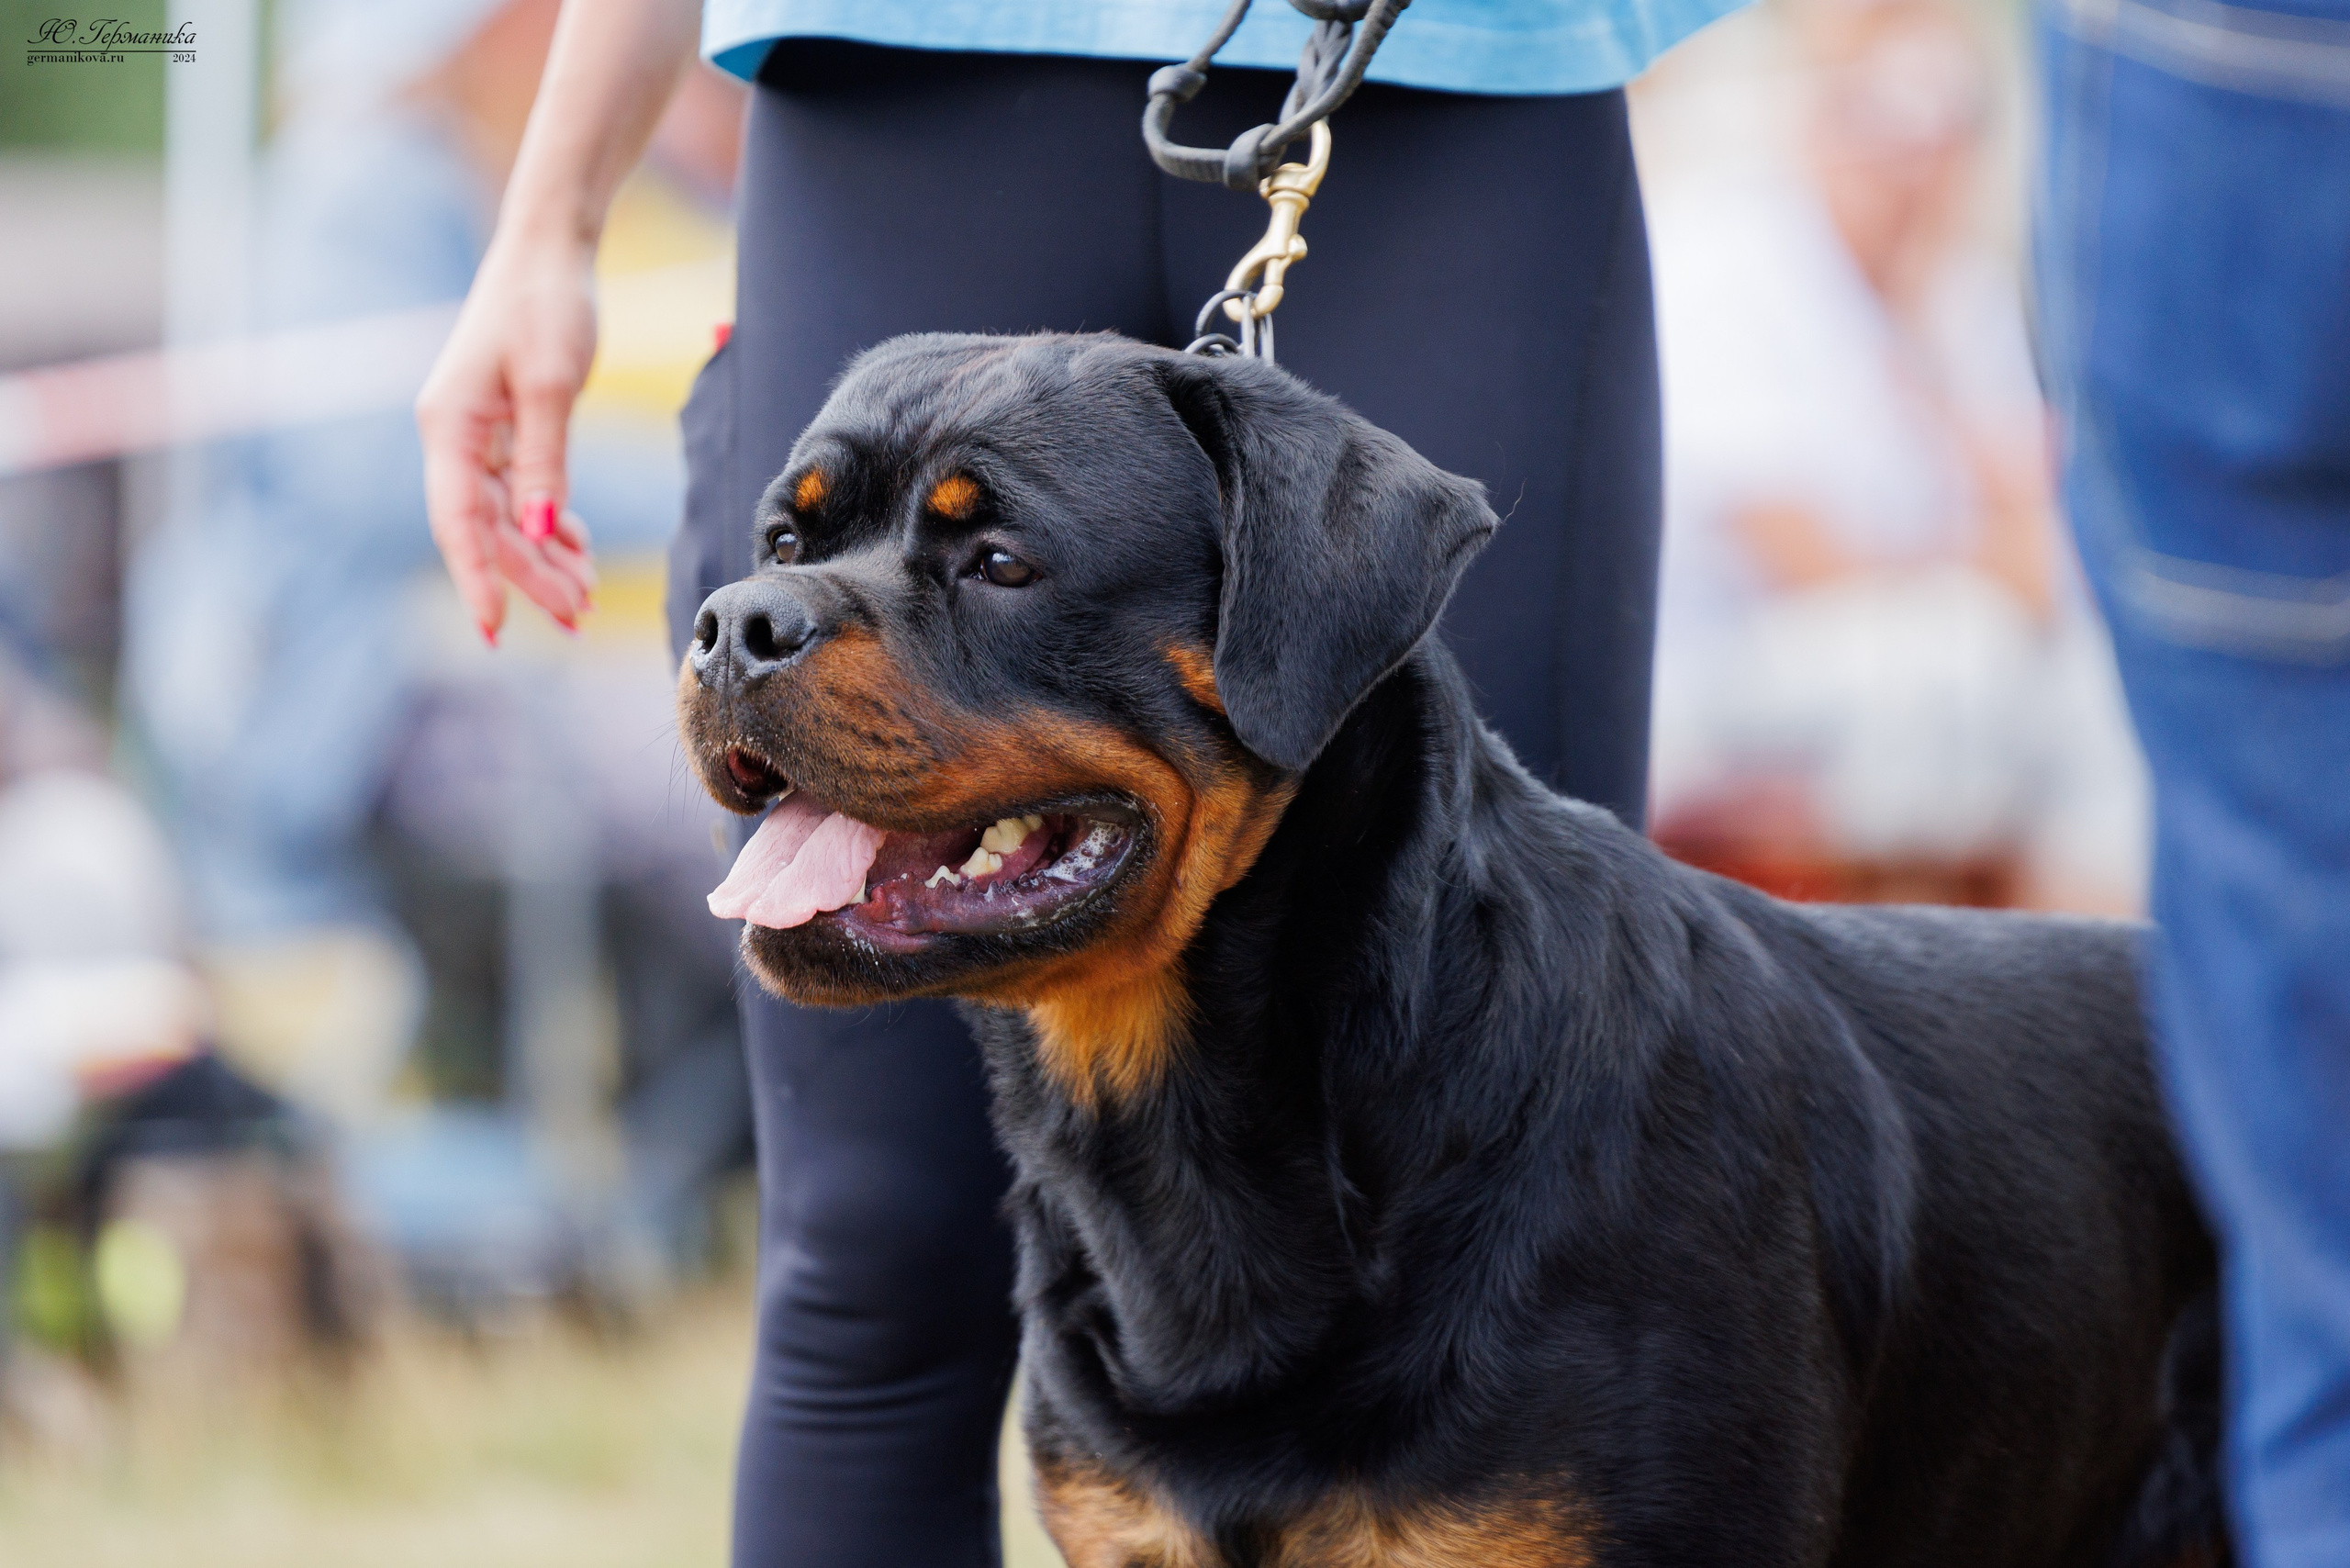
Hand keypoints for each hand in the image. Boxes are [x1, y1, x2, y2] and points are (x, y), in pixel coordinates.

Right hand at [416, 233, 601, 642]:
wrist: (549, 248)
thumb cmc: (546, 304)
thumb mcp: (549, 384)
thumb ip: (543, 462)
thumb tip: (541, 532)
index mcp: (448, 426)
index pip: (457, 521)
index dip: (476, 578)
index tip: (497, 627)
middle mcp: (452, 436)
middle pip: (486, 528)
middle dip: (529, 576)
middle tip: (578, 615)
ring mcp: (475, 434)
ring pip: (505, 517)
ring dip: (543, 558)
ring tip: (584, 596)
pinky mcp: (502, 428)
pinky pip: (519, 493)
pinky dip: (549, 524)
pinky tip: (578, 549)